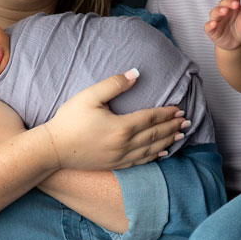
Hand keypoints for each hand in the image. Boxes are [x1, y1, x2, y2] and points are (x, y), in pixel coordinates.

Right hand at [43, 69, 188, 169]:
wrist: (53, 149)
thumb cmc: (69, 120)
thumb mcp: (90, 96)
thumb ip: (114, 84)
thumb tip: (135, 73)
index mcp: (121, 126)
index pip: (150, 118)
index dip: (166, 113)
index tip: (179, 108)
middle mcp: (124, 144)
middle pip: (154, 134)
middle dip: (172, 127)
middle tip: (187, 121)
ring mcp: (120, 157)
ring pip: (151, 149)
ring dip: (167, 141)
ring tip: (180, 135)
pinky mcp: (114, 165)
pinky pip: (140, 161)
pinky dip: (154, 156)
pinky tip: (162, 153)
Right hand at [205, 0, 240, 50]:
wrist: (236, 42)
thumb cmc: (240, 28)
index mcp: (232, 5)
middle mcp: (223, 10)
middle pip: (223, 3)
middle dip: (228, 2)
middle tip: (235, 4)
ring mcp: (216, 20)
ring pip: (214, 13)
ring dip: (219, 11)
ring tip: (224, 11)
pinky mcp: (212, 30)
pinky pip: (208, 26)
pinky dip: (210, 25)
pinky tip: (213, 24)